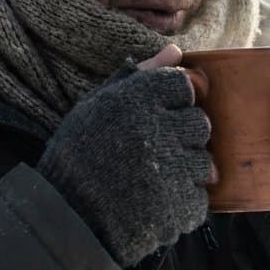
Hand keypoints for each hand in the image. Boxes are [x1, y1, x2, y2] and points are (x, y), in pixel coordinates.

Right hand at [37, 44, 214, 266]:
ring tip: (150, 182)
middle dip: (182, 138)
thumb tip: (175, 51)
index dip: (173, 103)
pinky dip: (181, 205)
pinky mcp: (178, 207)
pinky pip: (199, 200)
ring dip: (183, 173)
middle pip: (200, 123)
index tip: (154, 118)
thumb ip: (137, 77)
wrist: (64, 218)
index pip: (184, 85)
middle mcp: (157, 129)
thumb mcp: (97, 106)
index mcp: (136, 99)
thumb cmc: (77, 157)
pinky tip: (153, 205)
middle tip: (152, 153)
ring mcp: (171, 170)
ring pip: (205, 164)